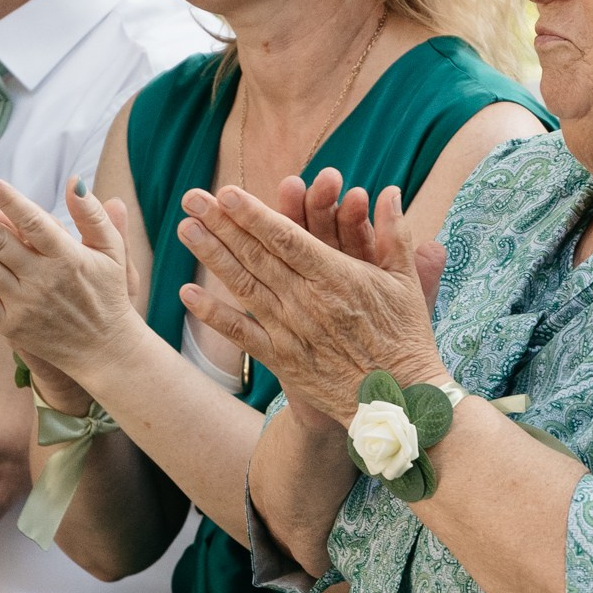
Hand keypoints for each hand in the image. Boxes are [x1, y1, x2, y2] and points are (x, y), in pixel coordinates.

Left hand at [0, 174, 143, 412]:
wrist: (105, 351)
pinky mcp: (12, 326)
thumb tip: (74, 180)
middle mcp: (44, 280)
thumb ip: (93, 215)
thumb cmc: (109, 294)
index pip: (33, 222)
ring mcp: (25, 304)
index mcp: (68, 257)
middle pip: (2, 244)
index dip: (9, 200)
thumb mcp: (112, 251)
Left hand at [175, 180, 444, 425]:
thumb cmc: (406, 337)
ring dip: (212, 256)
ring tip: (186, 229)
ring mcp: (291, 331)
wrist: (399, 402)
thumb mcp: (406, 282)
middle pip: (256, 255)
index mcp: (336, 277)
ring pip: (244, 286)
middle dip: (221, 223)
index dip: (254, 214)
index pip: (286, 238)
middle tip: (192, 198)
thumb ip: (395, 234)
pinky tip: (187, 293)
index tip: (227, 193)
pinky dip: (213, 314)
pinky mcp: (283, 360)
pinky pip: (241, 334)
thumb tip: (391, 191)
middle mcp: (307, 301)